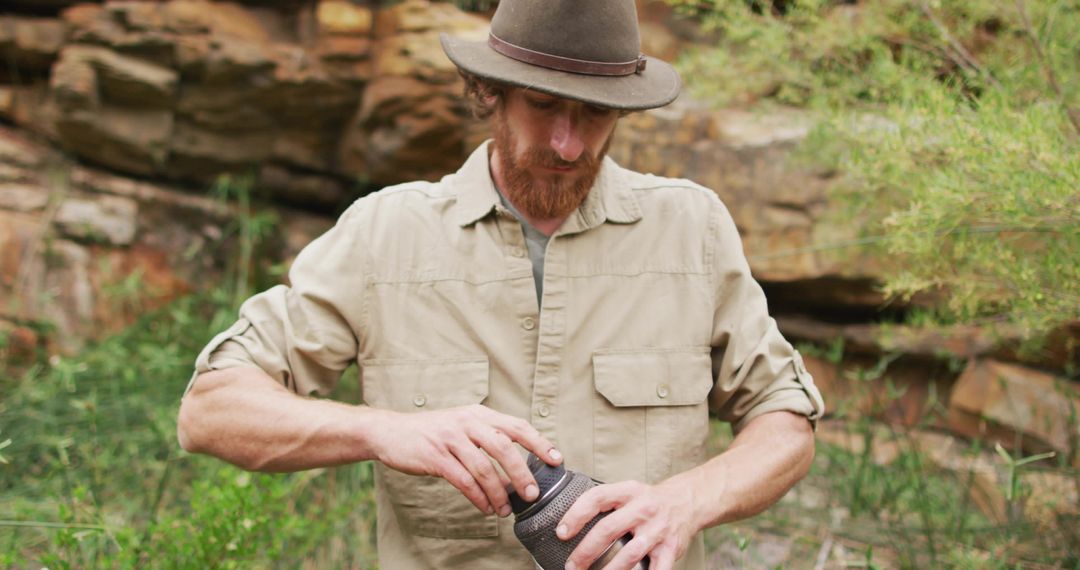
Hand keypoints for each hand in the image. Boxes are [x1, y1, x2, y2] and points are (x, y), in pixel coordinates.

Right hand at [369, 404, 561, 516]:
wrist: (391, 431)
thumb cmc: (433, 432)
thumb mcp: (463, 424)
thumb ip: (488, 435)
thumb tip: (520, 460)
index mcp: (479, 414)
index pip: (516, 425)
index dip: (539, 442)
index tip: (556, 459)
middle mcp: (467, 423)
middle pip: (503, 447)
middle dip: (521, 473)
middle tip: (532, 494)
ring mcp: (450, 439)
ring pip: (483, 467)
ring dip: (499, 492)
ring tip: (506, 510)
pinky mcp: (435, 457)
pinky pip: (463, 480)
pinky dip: (478, 497)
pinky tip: (486, 507)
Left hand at [557, 477, 698, 569]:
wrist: (689, 501)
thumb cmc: (650, 500)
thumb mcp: (629, 491)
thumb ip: (605, 502)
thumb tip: (570, 522)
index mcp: (629, 491)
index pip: (596, 498)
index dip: (575, 514)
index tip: (561, 532)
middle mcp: (643, 509)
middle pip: (608, 529)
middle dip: (585, 551)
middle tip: (571, 565)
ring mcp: (658, 530)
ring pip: (629, 553)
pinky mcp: (671, 548)